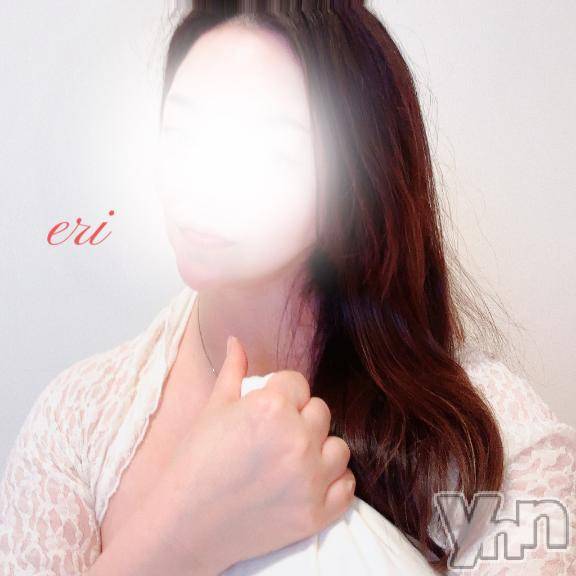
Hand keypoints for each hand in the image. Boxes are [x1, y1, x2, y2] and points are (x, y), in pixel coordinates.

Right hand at [156, 335, 355, 573]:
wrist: (185, 523)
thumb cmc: (195, 461)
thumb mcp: (213, 409)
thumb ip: (233, 370)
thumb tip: (236, 340)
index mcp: (272, 407)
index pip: (298, 382)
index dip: (282, 392)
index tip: (267, 407)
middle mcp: (298, 439)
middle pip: (320, 411)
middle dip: (301, 417)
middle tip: (275, 435)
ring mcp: (310, 479)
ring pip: (339, 447)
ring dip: (320, 450)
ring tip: (293, 459)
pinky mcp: (316, 513)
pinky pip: (347, 486)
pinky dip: (333, 482)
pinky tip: (308, 481)